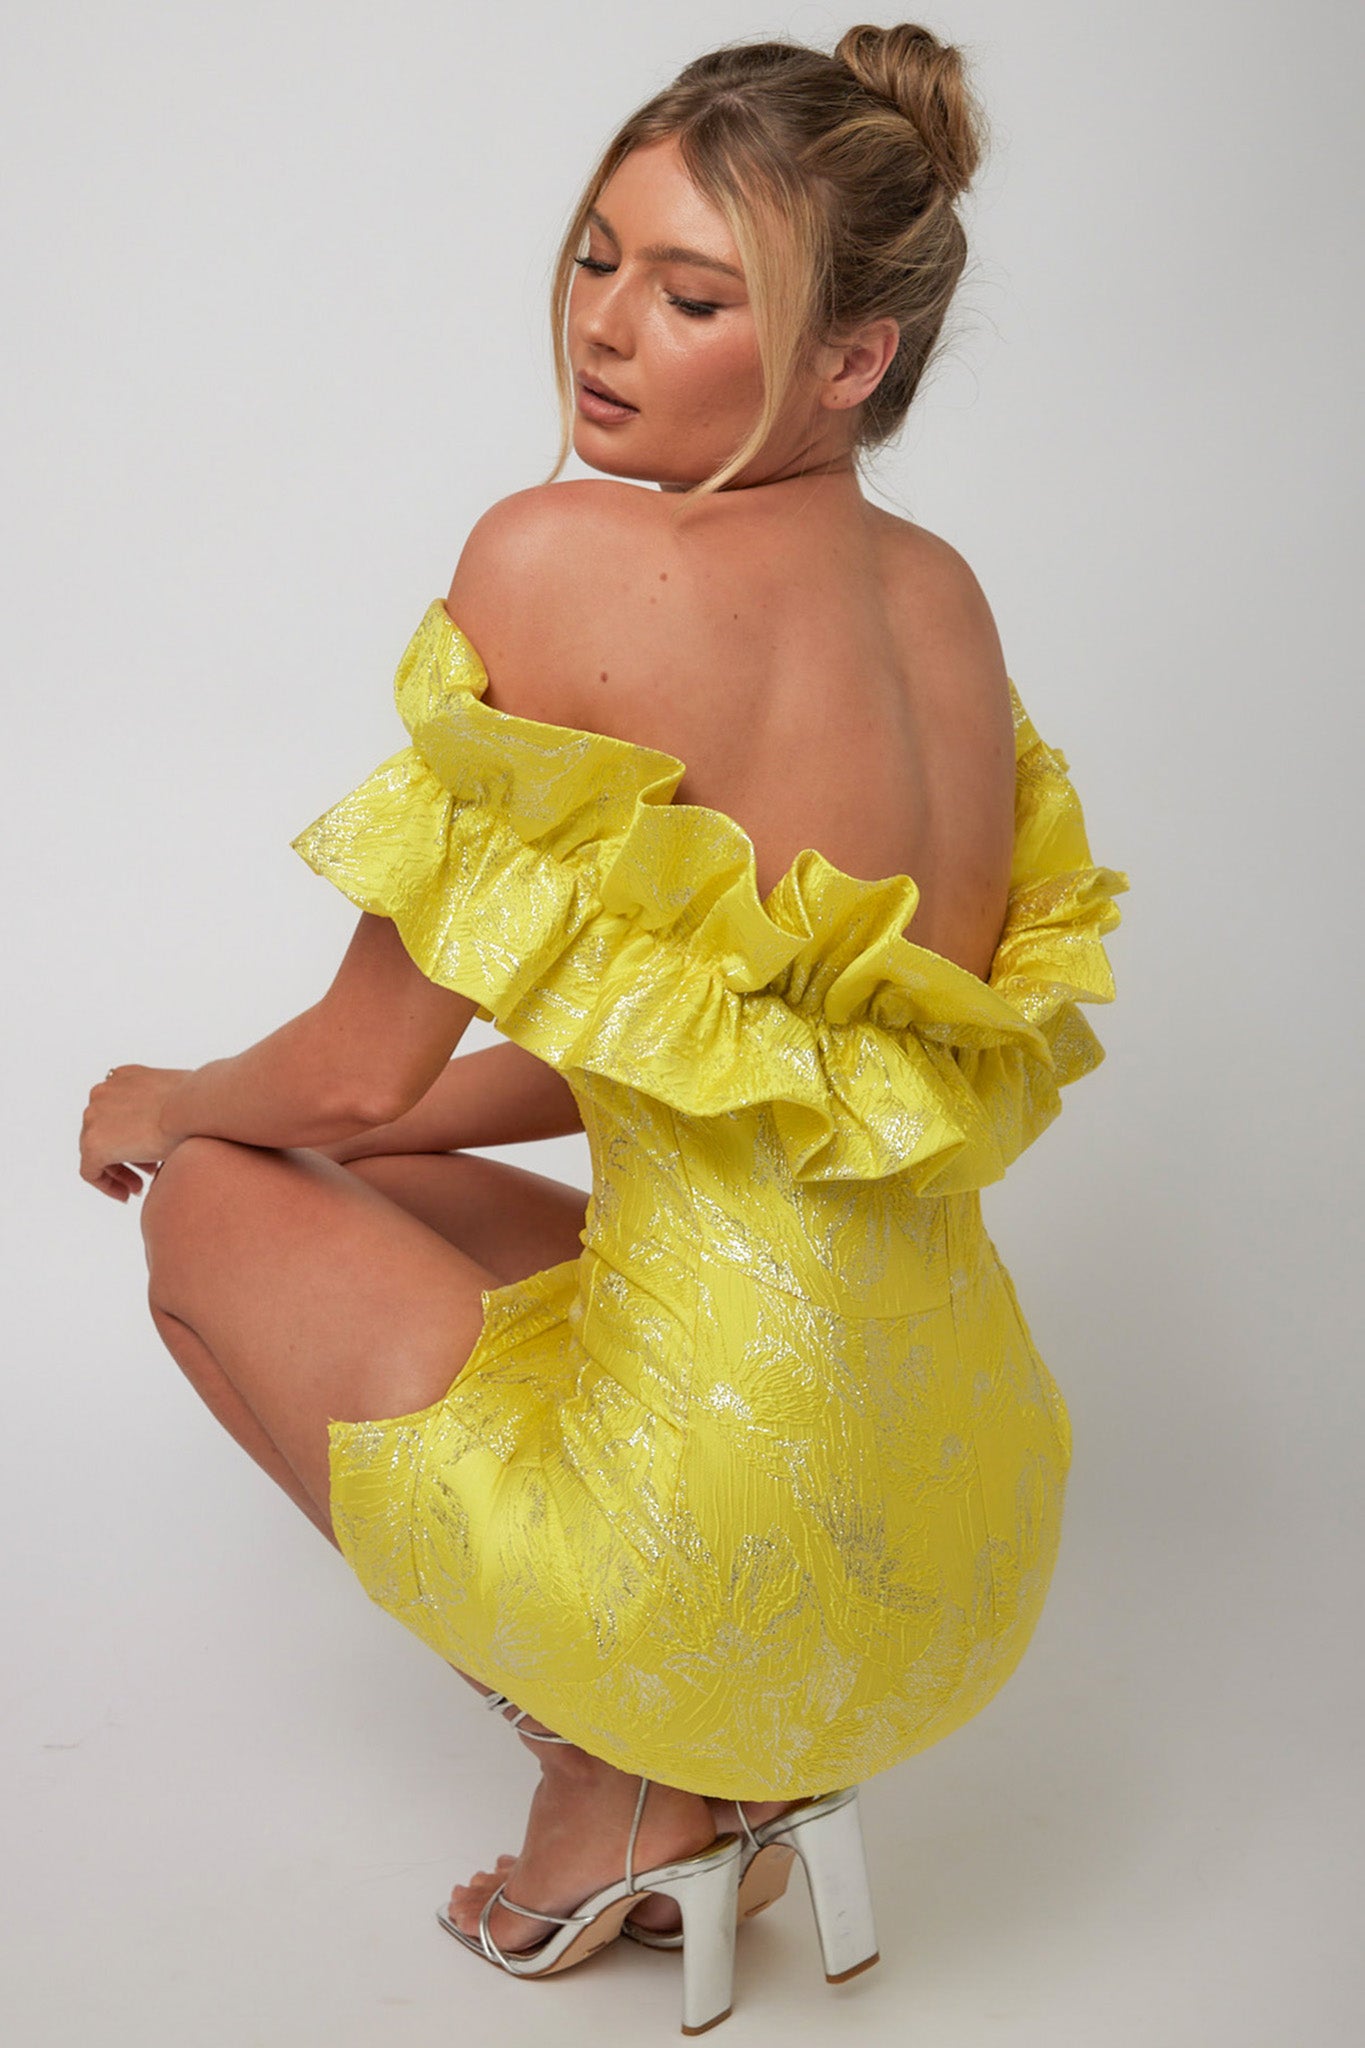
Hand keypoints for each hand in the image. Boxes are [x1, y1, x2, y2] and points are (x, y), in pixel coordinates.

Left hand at [80, 1064, 189, 1202]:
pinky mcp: (94, 1144)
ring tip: (138, 1189)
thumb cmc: (202, 1102)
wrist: (197, 1106)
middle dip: (125, 1155)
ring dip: (118, 1170)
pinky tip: (126, 1196)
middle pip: (105, 1131)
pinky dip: (106, 1184)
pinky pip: (90, 1170)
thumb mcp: (183, 1097)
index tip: (148, 1155)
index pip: (117, 1111)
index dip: (132, 1136)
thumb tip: (182, 1123)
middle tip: (145, 1176)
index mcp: (124, 1077)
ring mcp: (94, 1116)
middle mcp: (104, 1092)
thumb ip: (171, 1107)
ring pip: (96, 1151)